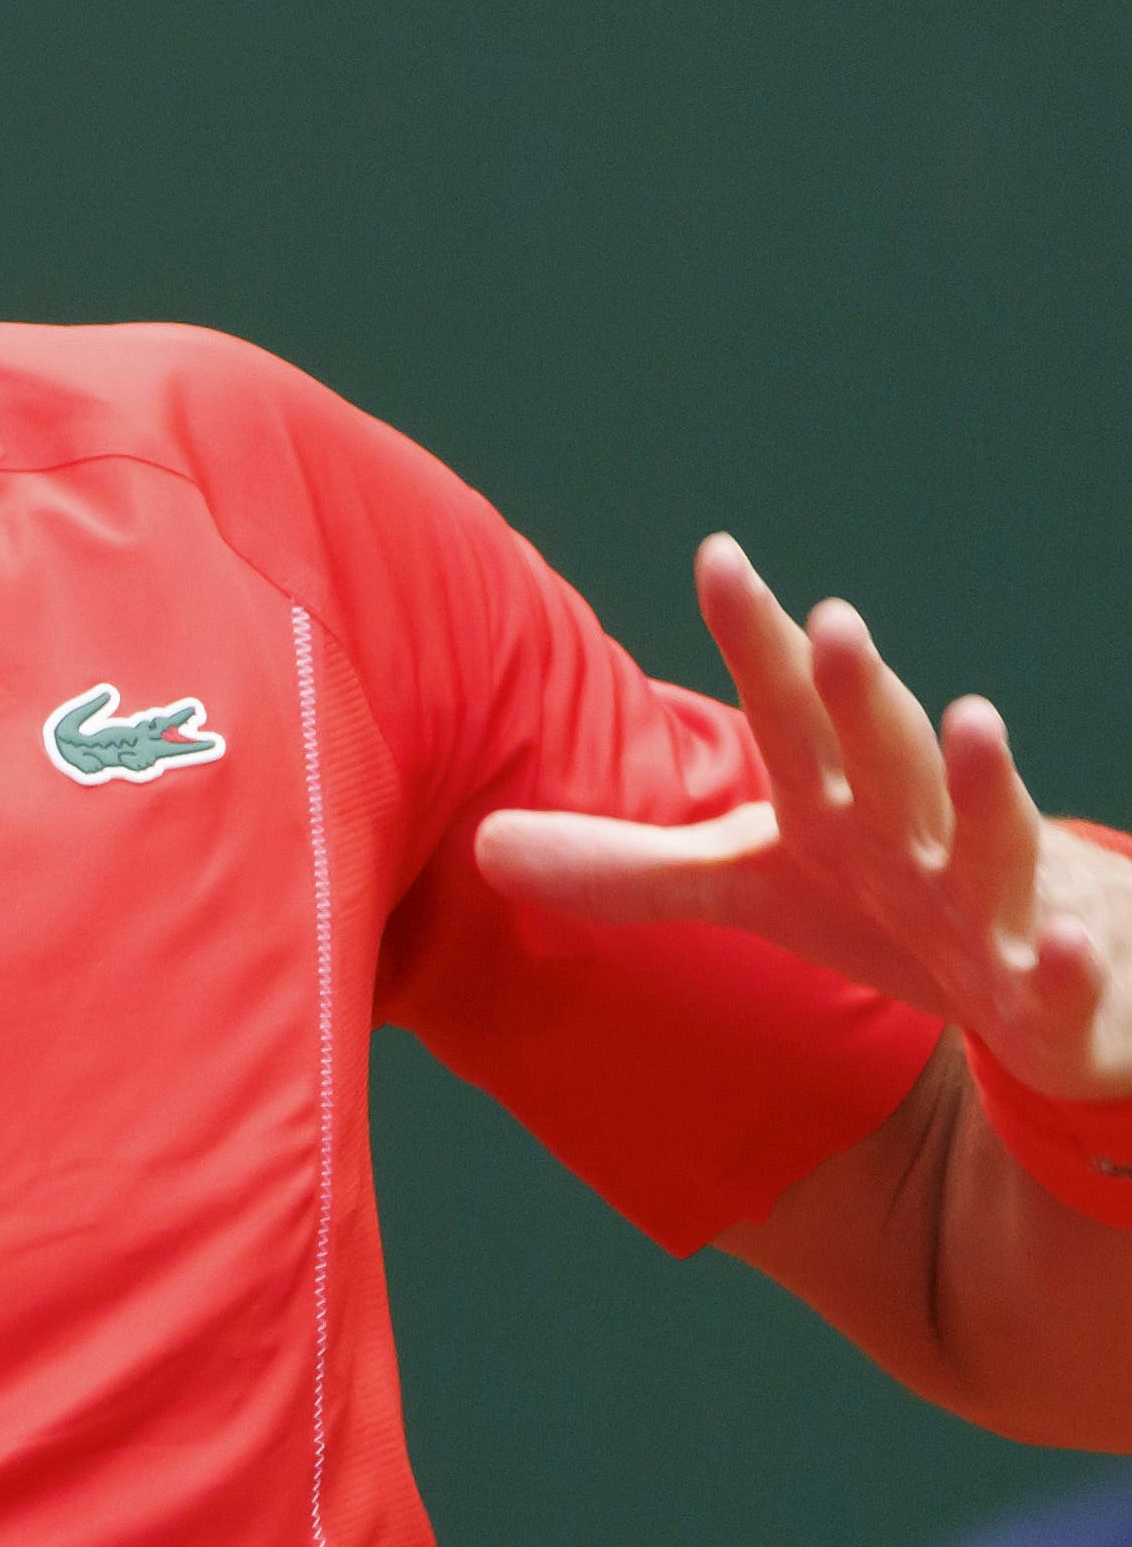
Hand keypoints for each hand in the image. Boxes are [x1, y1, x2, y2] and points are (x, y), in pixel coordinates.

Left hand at [477, 534, 1131, 1102]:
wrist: (1050, 982)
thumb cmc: (894, 909)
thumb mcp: (756, 886)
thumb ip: (630, 869)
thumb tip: (481, 846)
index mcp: (844, 808)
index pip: (790, 714)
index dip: (758, 641)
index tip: (717, 555)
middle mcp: (922, 837)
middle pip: (886, 756)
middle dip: (864, 693)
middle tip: (834, 617)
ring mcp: (998, 907)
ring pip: (993, 840)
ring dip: (985, 784)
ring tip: (977, 714)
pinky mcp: (1051, 991)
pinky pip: (1060, 979)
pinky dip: (1066, 961)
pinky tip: (1065, 943)